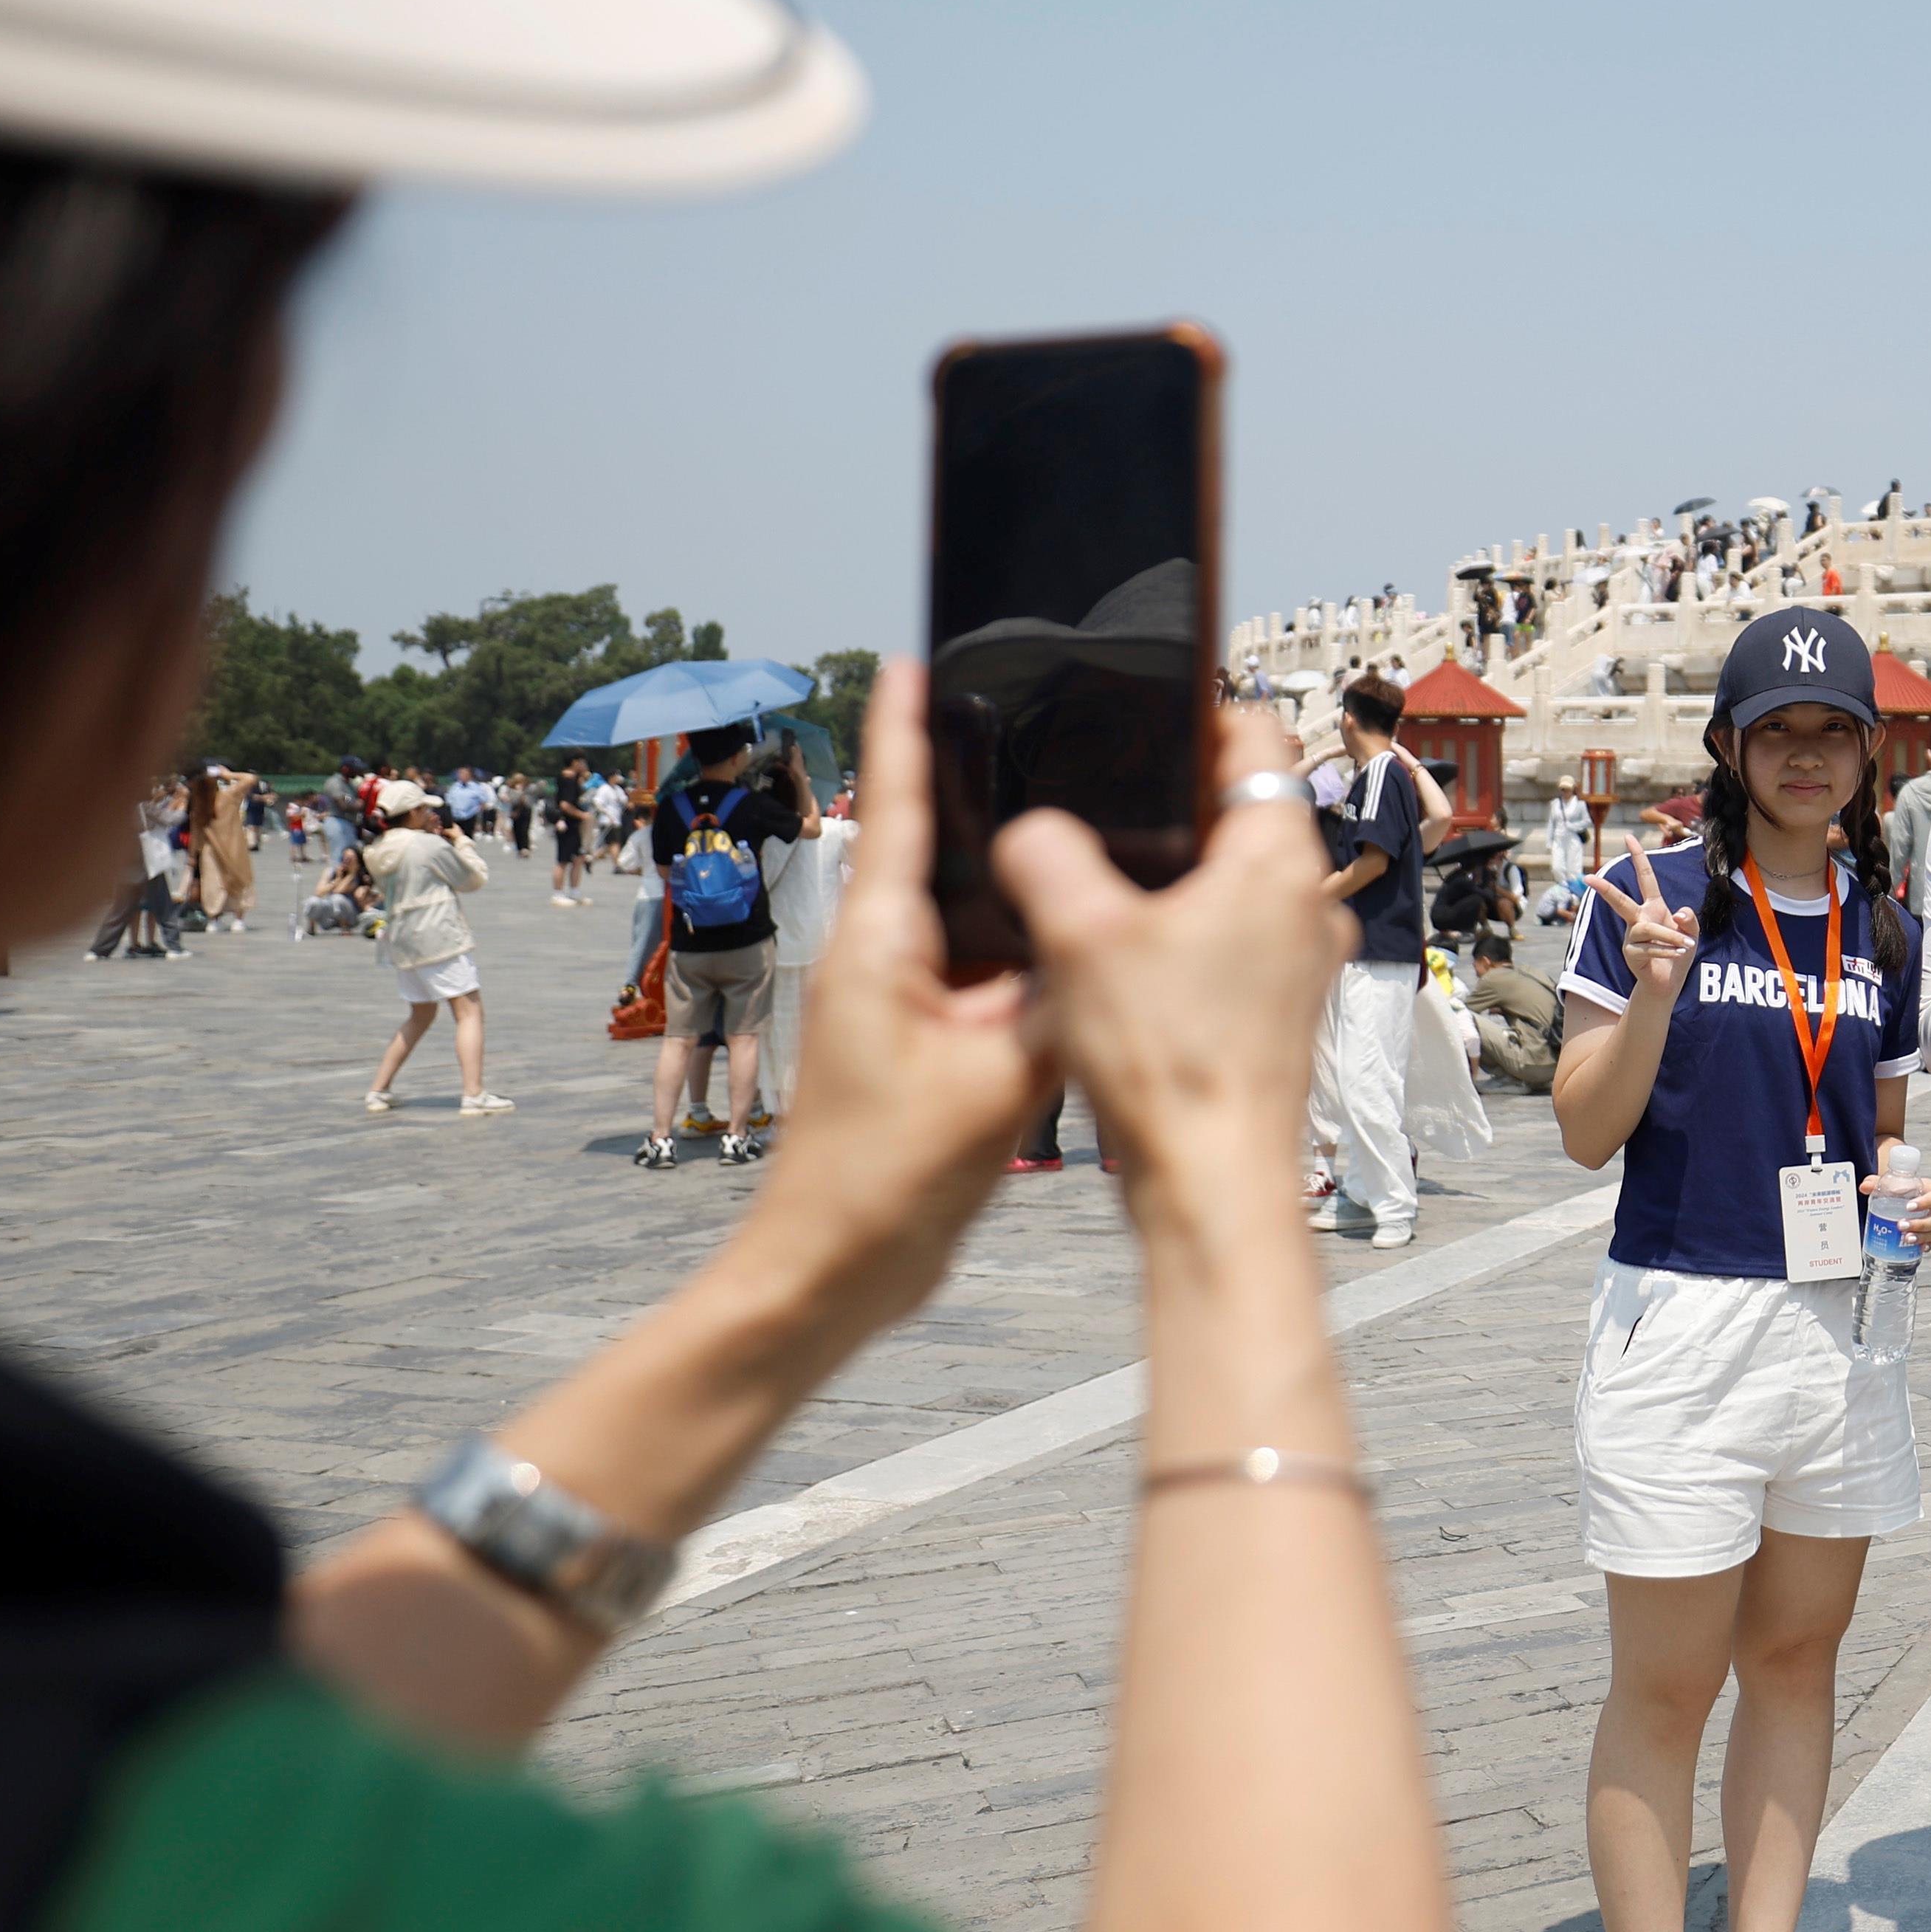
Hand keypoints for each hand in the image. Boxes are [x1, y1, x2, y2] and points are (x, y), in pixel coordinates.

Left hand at [750, 662, 1047, 1324]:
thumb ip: (1056, 1006)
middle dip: (976, 785)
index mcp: (881, 946)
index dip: (903, 730)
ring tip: (1070, 822)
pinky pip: (983, 975)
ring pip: (969, 917)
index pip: (898, 809)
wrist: (829, 1272)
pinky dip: (1023, 954)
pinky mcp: (923, 1046)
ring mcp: (901, 1005)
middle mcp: (883, 960)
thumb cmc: (883, 1180)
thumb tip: (1100, 949)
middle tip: (1027, 719)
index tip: (909, 659)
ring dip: (1010, 878)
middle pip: (937, 850)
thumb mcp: (993, 1083)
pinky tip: (1071, 945)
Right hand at [996, 703, 1349, 1189]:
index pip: (1257, 736)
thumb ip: (1046, 858)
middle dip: (1175, 806)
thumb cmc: (1170, 1061)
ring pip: (1239, 884)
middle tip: (1104, 808)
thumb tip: (1031, 831)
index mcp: (1278, 859)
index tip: (1148, 718)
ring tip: (1103, 891)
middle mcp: (1308, 904)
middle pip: (1246, 811)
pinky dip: (1187, 940)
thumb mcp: (1080, 937)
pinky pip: (1235, 945)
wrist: (1214, 1180)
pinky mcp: (1282, 1012)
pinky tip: (1126, 966)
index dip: (1199, 714)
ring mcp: (1302, 962)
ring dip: (1177, 880)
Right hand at [1587, 846, 1698, 1003]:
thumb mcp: (1692, 932)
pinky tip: (1678, 954)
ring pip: (1648, 929)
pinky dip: (1667, 951)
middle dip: (1605, 890)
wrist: (1669, 982)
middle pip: (1620, 902)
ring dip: (1670, 936)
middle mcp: (1638, 919)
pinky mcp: (1631, 954)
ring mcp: (1632, 937)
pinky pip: (1649, 949)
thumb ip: (1690, 920)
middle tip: (1587, 879)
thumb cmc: (1678, 952)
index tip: (1629, 837)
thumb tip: (1678, 912)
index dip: (1638, 857)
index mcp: (1653, 907)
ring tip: (1685, 945)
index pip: (1645, 878)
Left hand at [1871, 1170, 1930, 1254]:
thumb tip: (1865, 1186)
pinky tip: (1917, 1248)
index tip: (1908, 1206)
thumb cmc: (1903, 1189)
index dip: (1925, 1202)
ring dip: (1921, 1236)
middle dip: (1920, 1223)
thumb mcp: (1891, 1183)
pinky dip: (1925, 1244)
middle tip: (1901, 1225)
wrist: (1905, 1197)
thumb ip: (1877, 1183)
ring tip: (1906, 1238)